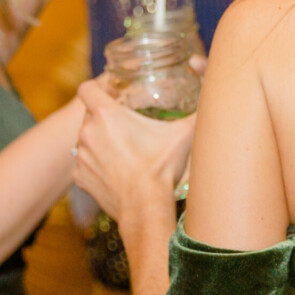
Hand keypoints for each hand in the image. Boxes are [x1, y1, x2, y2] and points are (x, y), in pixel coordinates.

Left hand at [72, 80, 194, 222]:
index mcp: (106, 115)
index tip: (112, 94)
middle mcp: (87, 132)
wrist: (145, 206)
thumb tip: (214, 103)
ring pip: (86, 140)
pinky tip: (116, 170)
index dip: (98, 87)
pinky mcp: (80, 177)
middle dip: (104, 118)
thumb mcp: (184, 134)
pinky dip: (97, 165)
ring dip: (100, 141)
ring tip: (123, 150)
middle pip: (89, 115)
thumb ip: (197, 114)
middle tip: (126, 125)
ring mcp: (81, 156)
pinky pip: (85, 164)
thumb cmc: (161, 168)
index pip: (87, 88)